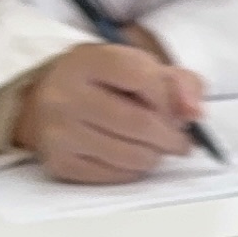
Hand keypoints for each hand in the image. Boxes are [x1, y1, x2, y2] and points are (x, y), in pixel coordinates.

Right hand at [16, 42, 205, 184]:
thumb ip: (178, 82)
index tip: (178, 109)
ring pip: (132, 156)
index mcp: (87, 60)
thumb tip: (195, 112)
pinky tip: (131, 156)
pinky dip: (135, 170)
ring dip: (156, 156)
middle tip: (180, 140)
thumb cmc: (102, 85)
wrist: (42, 104)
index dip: (170, 98)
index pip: (143, 77)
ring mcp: (59, 131)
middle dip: (172, 137)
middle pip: (141, 124)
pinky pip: (117, 175)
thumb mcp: (137, 67)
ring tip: (155, 147)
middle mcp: (66, 94)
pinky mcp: (60, 162)